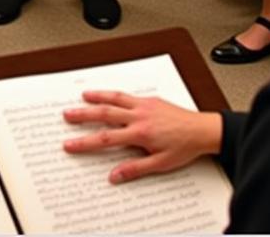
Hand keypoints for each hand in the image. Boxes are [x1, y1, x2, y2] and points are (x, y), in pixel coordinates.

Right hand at [62, 90, 221, 183]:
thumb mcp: (160, 164)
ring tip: (82, 97)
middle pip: (104, 114)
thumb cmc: (184, 147)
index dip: (85, 142)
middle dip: (83, 115)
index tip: (71, 144)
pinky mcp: (149, 100)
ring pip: (114, 98)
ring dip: (96, 97)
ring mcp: (143, 105)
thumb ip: (135, 169)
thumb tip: (115, 175)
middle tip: (67, 115)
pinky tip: (108, 93)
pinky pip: (126, 94)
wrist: (202, 131)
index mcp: (139, 133)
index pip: (106, 139)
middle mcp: (138, 116)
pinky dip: (113, 93)